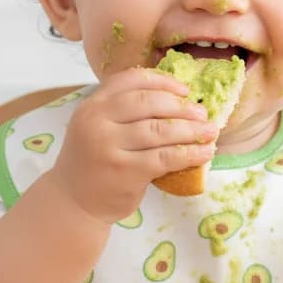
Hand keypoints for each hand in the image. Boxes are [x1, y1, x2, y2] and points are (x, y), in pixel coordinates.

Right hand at [50, 67, 217, 224]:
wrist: (73, 202)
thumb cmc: (93, 162)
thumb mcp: (97, 127)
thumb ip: (122, 112)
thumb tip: (177, 99)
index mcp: (92, 105)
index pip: (130, 81)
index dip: (162, 81)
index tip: (183, 90)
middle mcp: (97, 121)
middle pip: (149, 103)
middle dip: (181, 106)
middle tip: (202, 113)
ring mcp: (109, 146)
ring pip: (160, 130)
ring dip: (191, 130)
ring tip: (209, 131)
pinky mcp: (125, 171)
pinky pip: (165, 157)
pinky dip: (189, 153)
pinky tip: (204, 153)